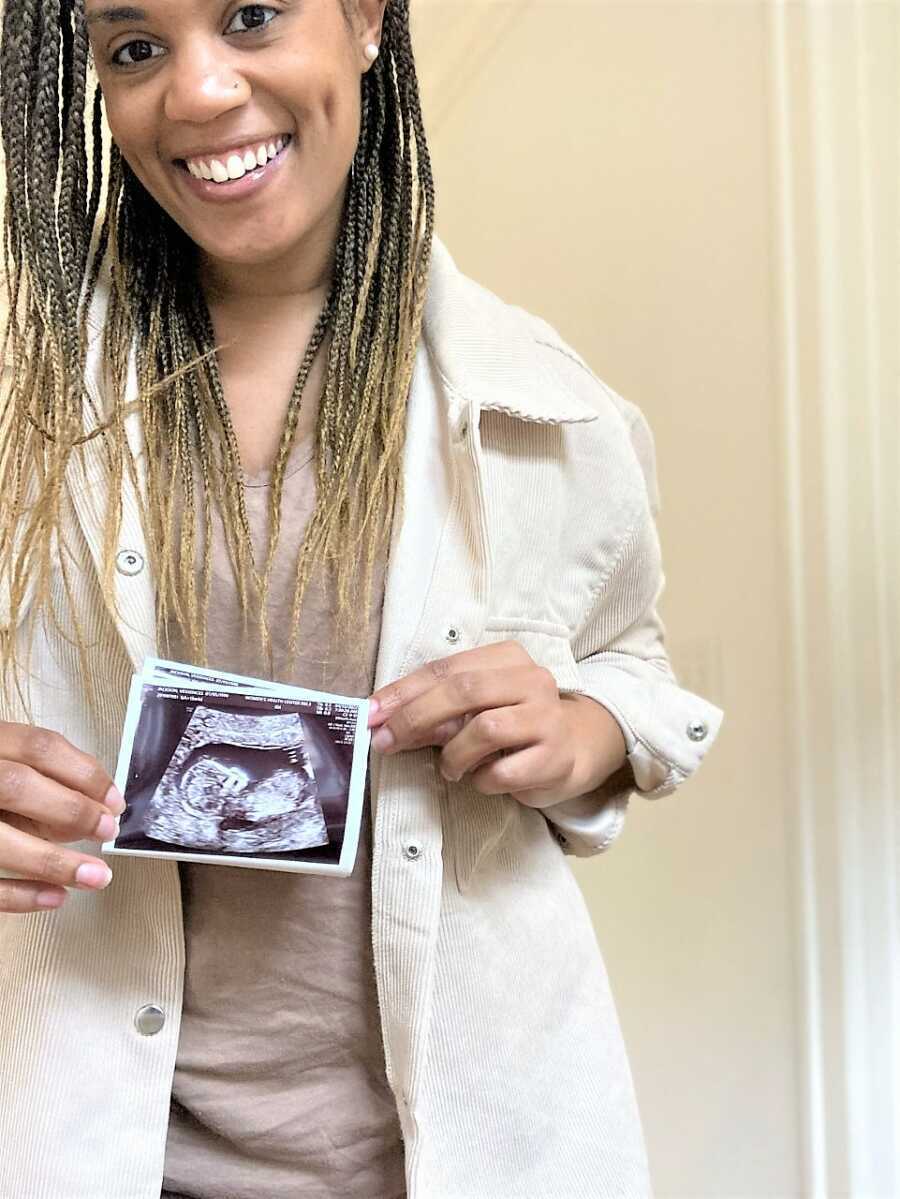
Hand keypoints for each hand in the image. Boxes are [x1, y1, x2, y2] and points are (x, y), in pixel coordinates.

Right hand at [0, 722, 124, 913]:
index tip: (115, 801)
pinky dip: (21, 894)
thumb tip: (96, 815)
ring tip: (97, 876)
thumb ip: (47, 787)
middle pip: (17, 786)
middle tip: (107, 831)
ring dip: (54, 862)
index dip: (85, 773)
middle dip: (71, 810)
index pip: (39, 747)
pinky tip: (57, 897)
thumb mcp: (12, 774)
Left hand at [368, 641, 626, 807]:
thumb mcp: (474, 707)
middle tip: (387, 742)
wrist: (573, 747)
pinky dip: (482, 779)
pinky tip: (482, 778)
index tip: (371, 713)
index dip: (404, 691)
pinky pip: (503, 771)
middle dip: (416, 717)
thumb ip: (435, 709)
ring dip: (454, 755)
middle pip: (463, 691)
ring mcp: (547, 717)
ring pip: (484, 729)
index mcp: (508, 657)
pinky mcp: (555, 757)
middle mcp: (532, 680)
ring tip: (450, 768)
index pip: (446, 668)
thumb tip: (384, 722)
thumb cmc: (512, 722)